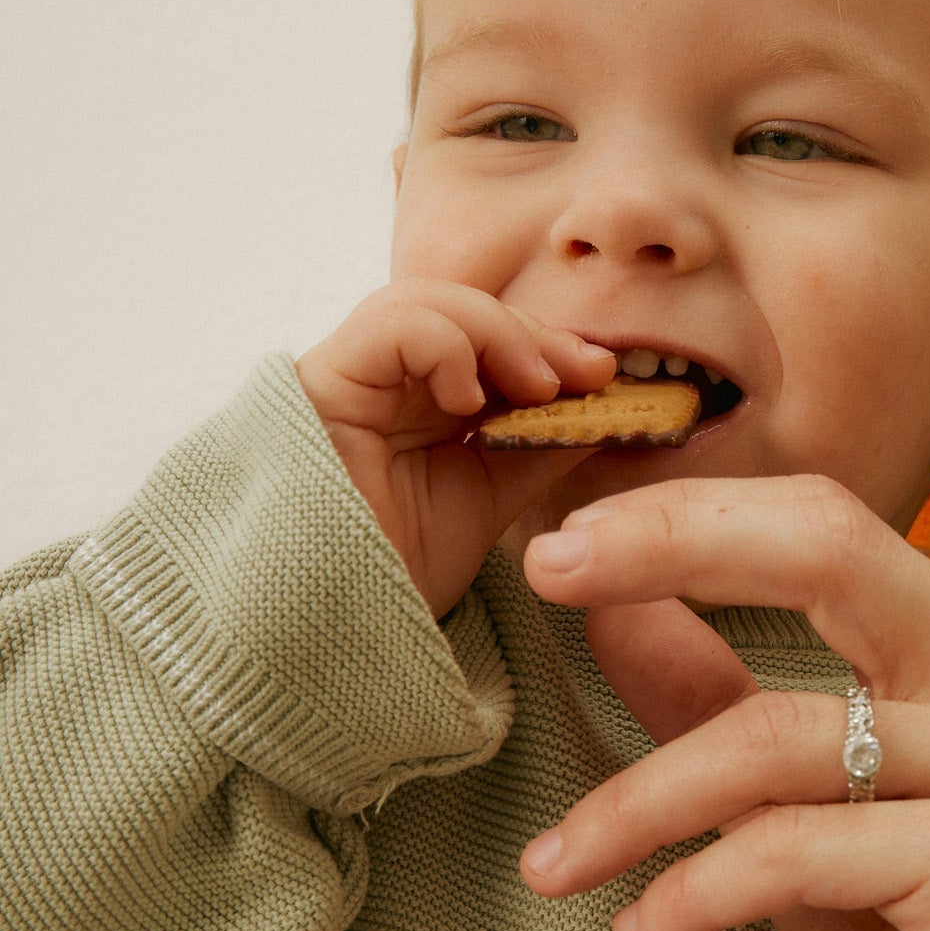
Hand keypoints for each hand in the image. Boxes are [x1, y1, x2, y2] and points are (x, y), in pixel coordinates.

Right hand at [296, 281, 614, 614]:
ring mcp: (349, 379)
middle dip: (533, 336)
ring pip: (424, 302)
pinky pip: (389, 325)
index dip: (549, 346)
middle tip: (586, 374)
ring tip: (534, 387)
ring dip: (496, 333)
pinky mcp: (321, 383)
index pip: (487, 340)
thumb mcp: (495, 496)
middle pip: (461, 313)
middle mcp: (381, 383)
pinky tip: (467, 401)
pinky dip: (444, 346)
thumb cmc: (402, 571)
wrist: (337, 628)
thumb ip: (542, 445)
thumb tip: (607, 401)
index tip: (605, 375)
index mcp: (420, 404)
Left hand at [518, 475, 929, 930]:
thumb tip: (616, 607)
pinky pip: (796, 849)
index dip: (694, 517)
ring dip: (639, 801)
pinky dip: (695, 888)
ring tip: (557, 862)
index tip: (569, 541)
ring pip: (775, 734)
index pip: (827, 526)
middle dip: (670, 543)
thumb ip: (719, 704)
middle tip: (546, 566)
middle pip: (826, 551)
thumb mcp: (798, 824)